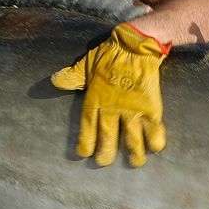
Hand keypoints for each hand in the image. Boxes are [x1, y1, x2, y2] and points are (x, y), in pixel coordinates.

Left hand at [51, 24, 169, 166]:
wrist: (135, 45)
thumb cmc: (108, 54)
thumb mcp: (85, 64)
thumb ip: (71, 77)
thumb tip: (54, 81)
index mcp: (95, 98)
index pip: (88, 124)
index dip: (85, 140)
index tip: (82, 153)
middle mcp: (112, 107)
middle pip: (108, 135)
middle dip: (106, 152)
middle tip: (104, 162)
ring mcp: (132, 108)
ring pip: (132, 137)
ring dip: (133, 152)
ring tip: (134, 163)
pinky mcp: (150, 106)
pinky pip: (153, 127)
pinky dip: (155, 139)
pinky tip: (155, 148)